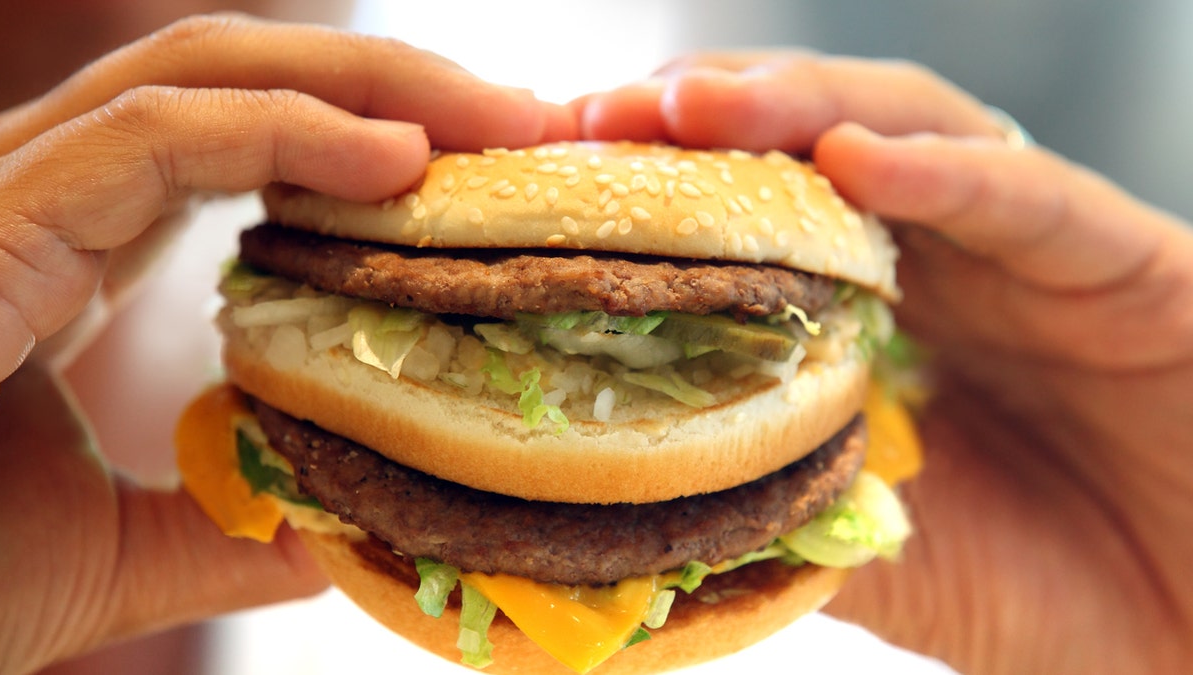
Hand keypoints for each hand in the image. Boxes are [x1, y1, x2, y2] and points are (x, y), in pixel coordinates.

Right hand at [0, 14, 576, 673]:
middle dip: (399, 84)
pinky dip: (282, 130)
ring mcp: (8, 191)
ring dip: (369, 85)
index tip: (501, 171)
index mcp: (81, 244)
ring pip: (205, 74)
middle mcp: (50, 194)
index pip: (251, 142)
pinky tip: (398, 162)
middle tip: (536, 122)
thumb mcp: (118, 556)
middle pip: (247, 81)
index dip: (378, 139)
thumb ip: (232, 526)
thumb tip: (349, 528)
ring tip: (502, 125)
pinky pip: (149, 136)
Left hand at [580, 51, 1192, 674]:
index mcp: (875, 313)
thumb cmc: (1048, 585)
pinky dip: (946, 172)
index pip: (754, 220)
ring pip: (908, 130)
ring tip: (690, 107)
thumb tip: (645, 508)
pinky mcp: (1124, 263)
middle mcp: (941, 258)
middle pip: (810, 146)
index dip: (657, 195)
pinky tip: (859, 156)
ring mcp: (1026, 249)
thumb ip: (786, 507)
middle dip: (702, 123)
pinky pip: (1032, 199)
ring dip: (795, 106)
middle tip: (593, 119)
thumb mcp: (880, 549)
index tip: (549, 190)